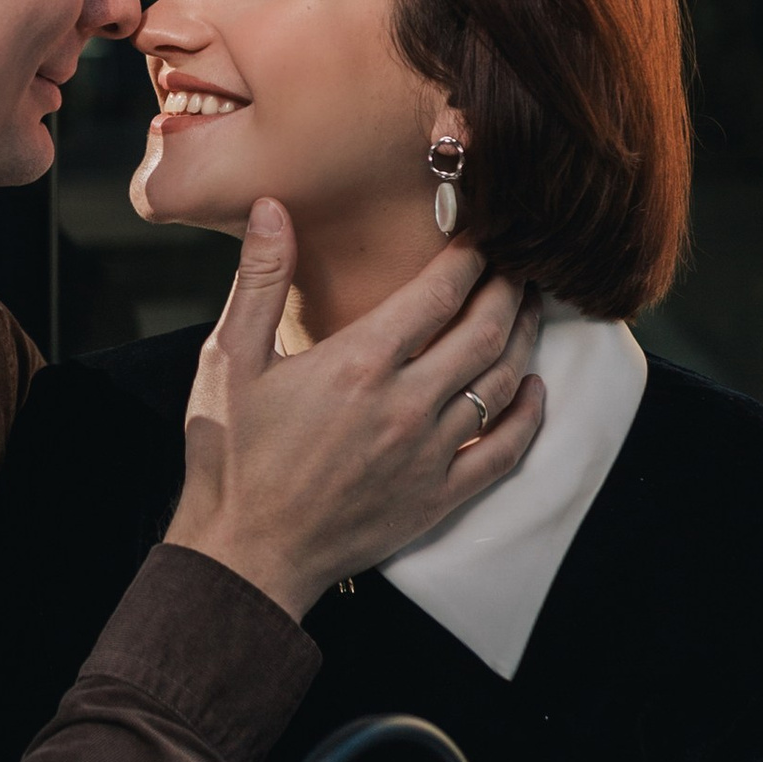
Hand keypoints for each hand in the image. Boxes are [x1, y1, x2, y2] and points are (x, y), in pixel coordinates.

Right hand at [164, 203, 545, 616]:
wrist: (246, 553)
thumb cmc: (231, 455)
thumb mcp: (228, 359)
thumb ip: (258, 280)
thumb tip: (273, 208)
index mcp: (359, 364)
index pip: (438, 293)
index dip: (469, 257)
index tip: (482, 234)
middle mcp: (405, 405)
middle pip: (483, 331)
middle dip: (507, 288)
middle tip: (520, 262)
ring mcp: (428, 454)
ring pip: (500, 383)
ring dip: (522, 338)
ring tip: (529, 309)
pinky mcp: (437, 497)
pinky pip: (504, 452)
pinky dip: (528, 416)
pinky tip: (534, 390)